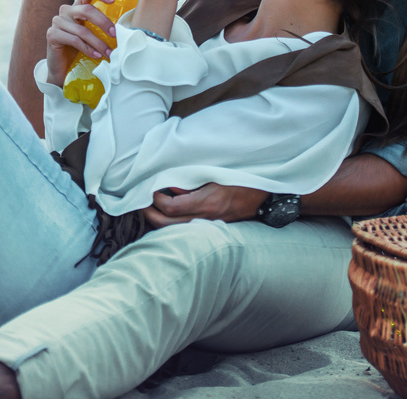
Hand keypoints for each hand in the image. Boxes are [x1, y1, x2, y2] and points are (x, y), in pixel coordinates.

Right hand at [44, 0, 118, 86]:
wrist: (61, 66)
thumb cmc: (80, 48)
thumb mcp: (91, 33)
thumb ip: (101, 26)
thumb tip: (125, 30)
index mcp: (77, 6)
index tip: (113, 0)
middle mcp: (66, 11)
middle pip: (87, 10)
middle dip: (104, 22)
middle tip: (115, 34)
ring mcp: (58, 22)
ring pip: (82, 30)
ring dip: (99, 43)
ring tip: (109, 53)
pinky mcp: (52, 35)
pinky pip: (74, 40)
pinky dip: (88, 49)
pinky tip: (97, 55)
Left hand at [142, 184, 268, 227]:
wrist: (264, 200)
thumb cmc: (241, 182)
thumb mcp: (216, 175)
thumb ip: (191, 182)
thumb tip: (170, 186)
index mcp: (206, 203)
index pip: (171, 207)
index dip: (156, 200)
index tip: (151, 189)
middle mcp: (205, 219)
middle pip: (166, 224)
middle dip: (149, 214)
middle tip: (141, 203)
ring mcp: (207, 227)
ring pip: (172, 232)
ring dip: (157, 221)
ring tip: (149, 209)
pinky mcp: (209, 231)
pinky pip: (183, 231)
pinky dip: (170, 225)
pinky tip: (165, 217)